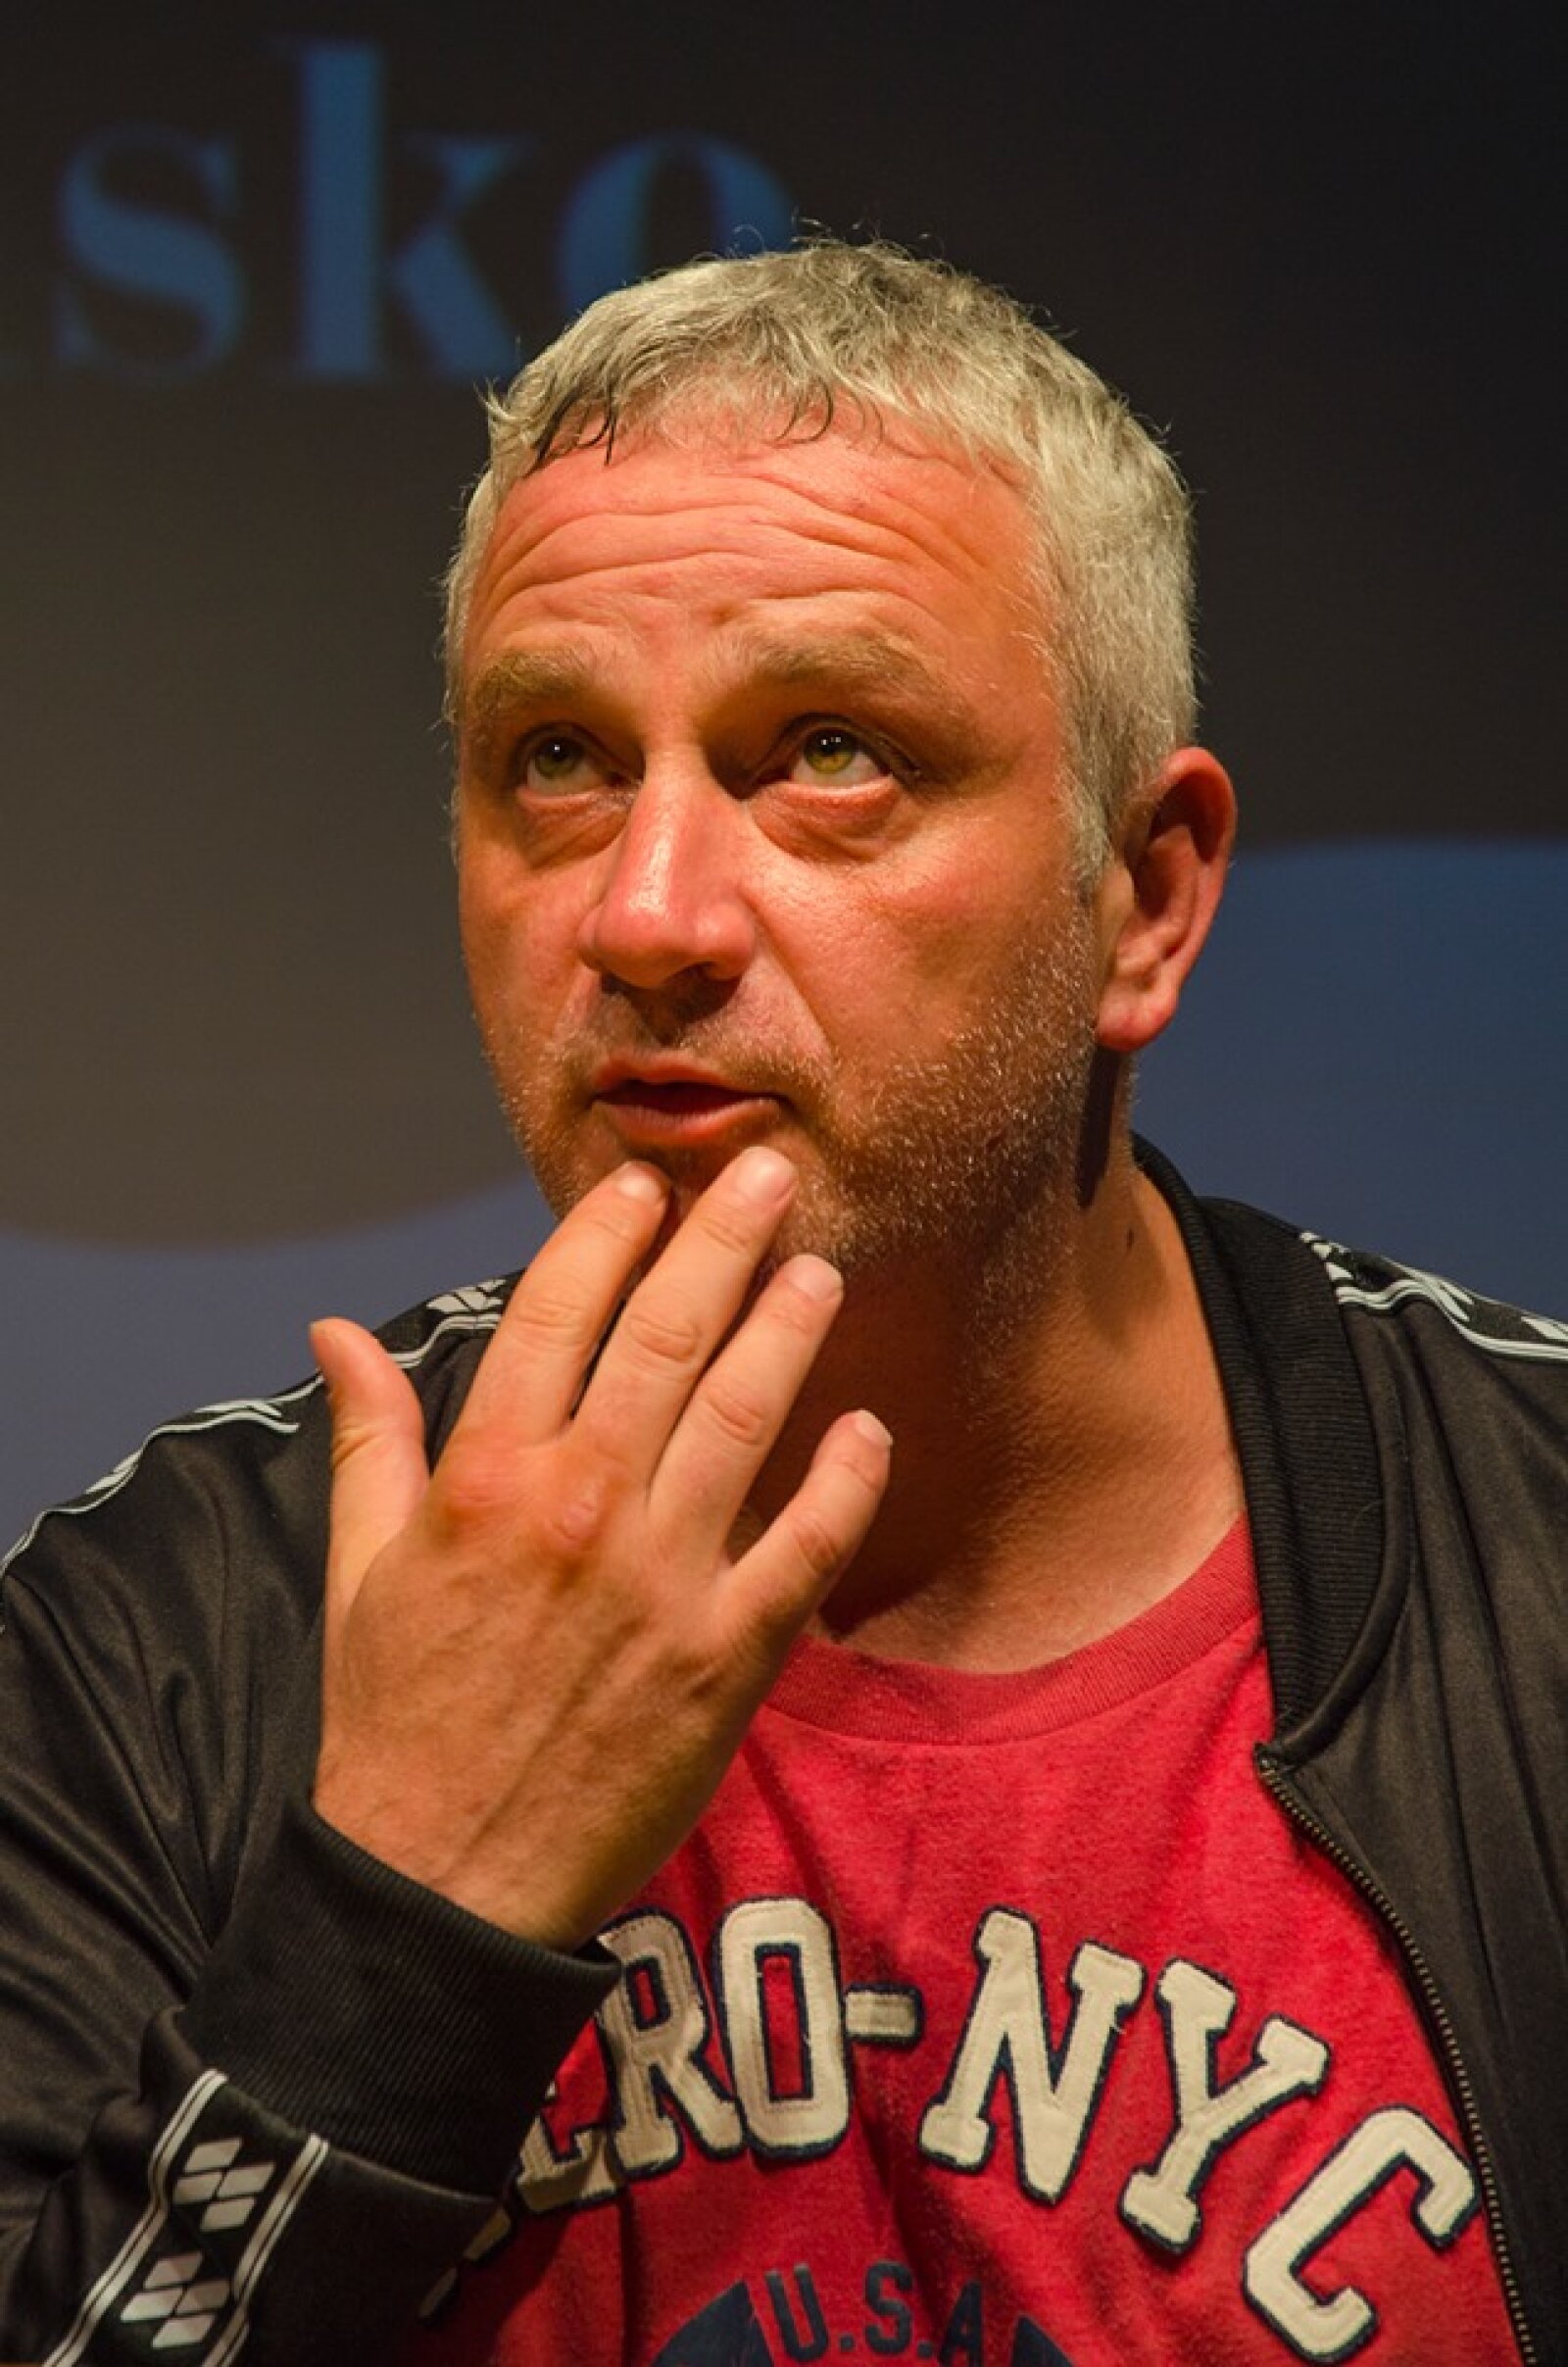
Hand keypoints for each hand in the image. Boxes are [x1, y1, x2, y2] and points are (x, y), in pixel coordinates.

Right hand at [310, 1148, 890, 1949]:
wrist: (441, 1881)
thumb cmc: (393, 1719)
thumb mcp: (359, 1569)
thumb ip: (368, 1438)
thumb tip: (333, 1331)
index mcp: (484, 1475)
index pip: (558, 1312)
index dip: (607, 1235)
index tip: (645, 1187)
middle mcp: (579, 1506)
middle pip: (667, 1336)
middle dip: (723, 1239)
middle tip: (769, 1173)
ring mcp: (663, 1580)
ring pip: (744, 1417)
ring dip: (788, 1331)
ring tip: (820, 1270)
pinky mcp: (727, 1658)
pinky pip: (805, 1547)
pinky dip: (844, 1481)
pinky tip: (867, 1427)